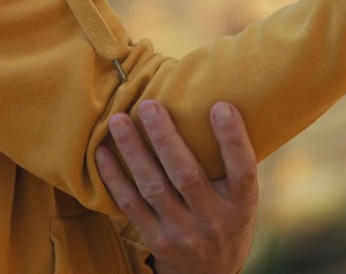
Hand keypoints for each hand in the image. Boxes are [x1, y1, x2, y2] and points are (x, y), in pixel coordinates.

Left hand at [96, 100, 257, 273]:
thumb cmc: (227, 220)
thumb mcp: (242, 199)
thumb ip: (231, 165)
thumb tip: (216, 105)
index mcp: (242, 204)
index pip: (242, 169)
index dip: (233, 139)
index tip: (220, 106)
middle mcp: (214, 219)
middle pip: (187, 175)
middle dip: (165, 138)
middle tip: (148, 105)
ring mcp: (183, 233)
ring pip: (154, 187)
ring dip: (133, 151)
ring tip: (118, 121)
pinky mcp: (157, 240)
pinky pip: (132, 205)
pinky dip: (115, 178)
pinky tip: (103, 153)